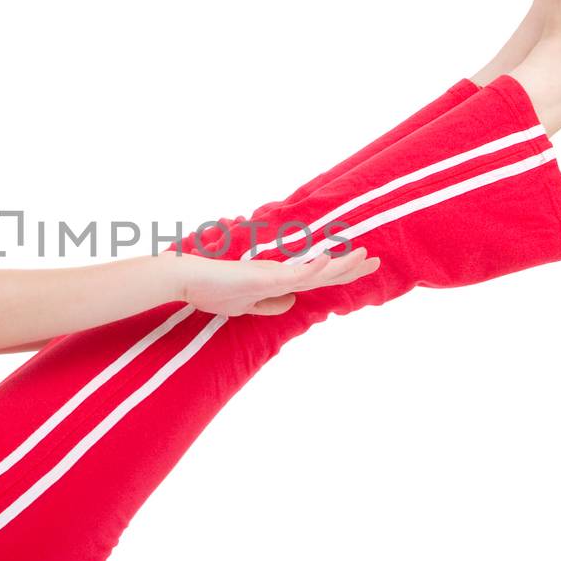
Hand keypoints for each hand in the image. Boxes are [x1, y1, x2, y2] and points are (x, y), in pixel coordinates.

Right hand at [168, 247, 379, 316]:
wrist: (185, 279)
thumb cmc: (209, 289)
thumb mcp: (244, 305)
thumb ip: (268, 305)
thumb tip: (292, 304)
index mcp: (276, 282)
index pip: (316, 279)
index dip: (339, 273)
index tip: (360, 266)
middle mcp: (279, 275)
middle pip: (323, 272)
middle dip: (350, 267)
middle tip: (375, 259)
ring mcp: (273, 274)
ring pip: (316, 270)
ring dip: (342, 264)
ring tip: (365, 255)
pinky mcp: (264, 277)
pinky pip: (295, 274)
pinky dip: (315, 269)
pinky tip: (331, 261)